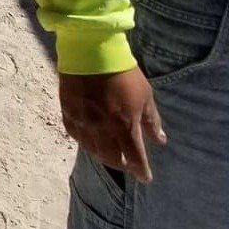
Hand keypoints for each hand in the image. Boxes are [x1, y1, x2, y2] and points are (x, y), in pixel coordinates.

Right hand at [59, 67, 166, 183]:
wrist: (91, 50)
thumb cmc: (123, 72)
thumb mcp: (144, 95)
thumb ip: (151, 120)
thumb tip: (160, 140)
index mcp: (124, 125)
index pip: (134, 157)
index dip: (141, 170)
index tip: (146, 178)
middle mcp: (102, 129)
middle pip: (111, 158)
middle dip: (122, 165)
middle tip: (127, 165)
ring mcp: (83, 121)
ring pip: (92, 150)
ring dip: (103, 156)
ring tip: (109, 154)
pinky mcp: (68, 112)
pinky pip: (75, 135)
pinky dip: (84, 142)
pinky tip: (89, 140)